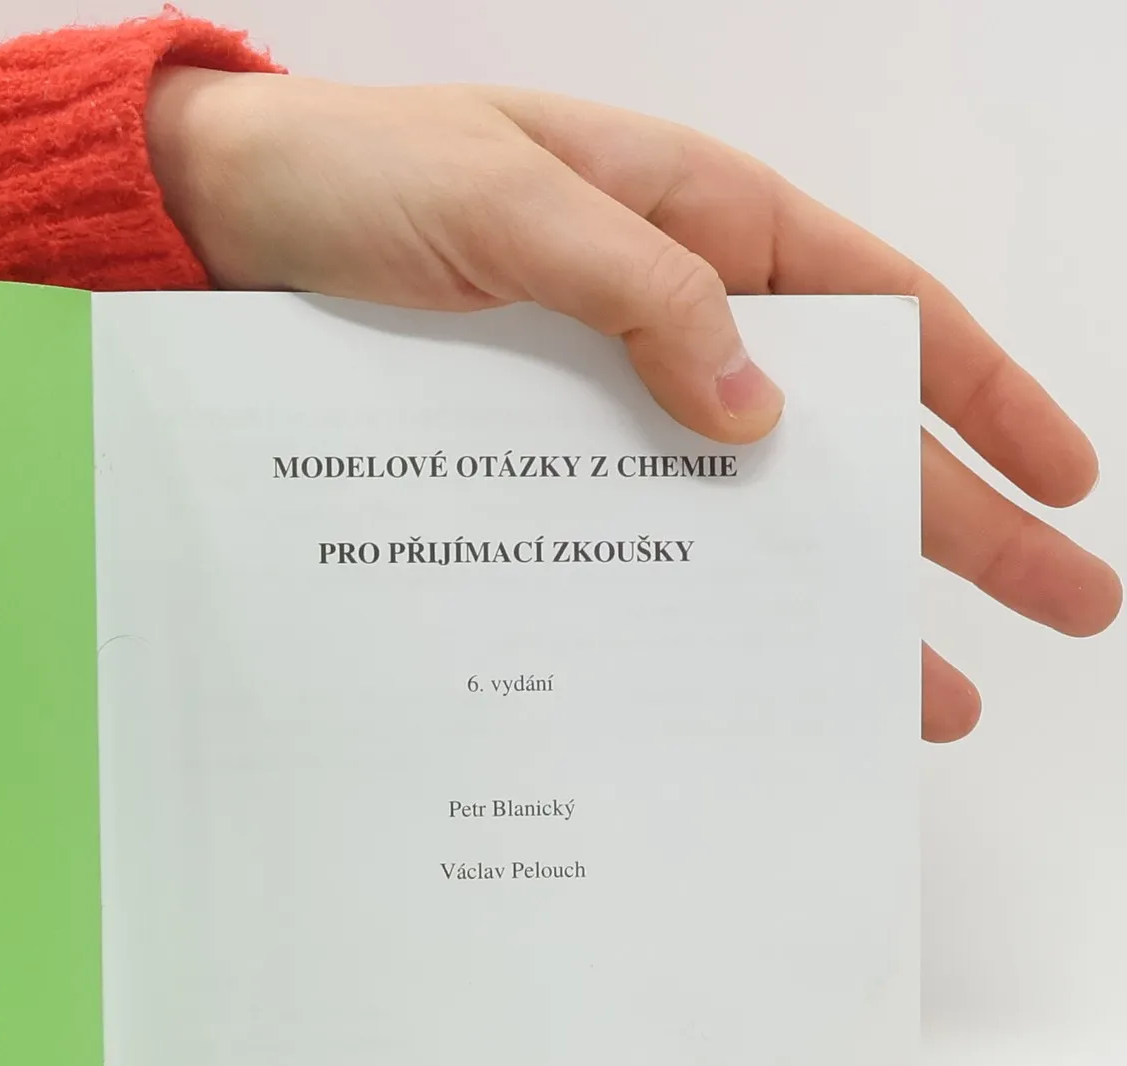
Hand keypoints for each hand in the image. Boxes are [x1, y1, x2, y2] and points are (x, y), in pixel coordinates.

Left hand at [148, 71, 1120, 741]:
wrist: (219, 228)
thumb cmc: (360, 176)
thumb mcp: (511, 207)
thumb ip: (641, 292)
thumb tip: (761, 409)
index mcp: (698, 218)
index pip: (883, 311)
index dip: (984, 395)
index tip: (1066, 482)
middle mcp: (669, 312)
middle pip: (845, 429)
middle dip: (957, 523)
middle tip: (1062, 612)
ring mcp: (602, 394)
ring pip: (747, 502)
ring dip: (833, 594)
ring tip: (923, 694)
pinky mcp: (527, 452)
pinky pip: (636, 528)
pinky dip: (692, 594)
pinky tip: (733, 667)